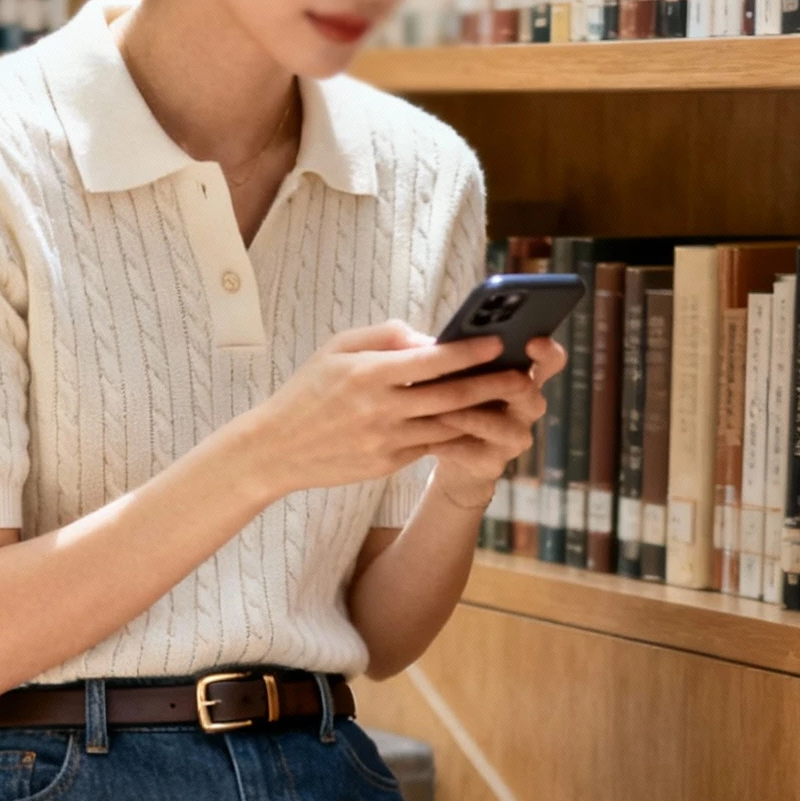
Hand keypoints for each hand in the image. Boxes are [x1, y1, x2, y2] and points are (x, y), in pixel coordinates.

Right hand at [244, 320, 531, 499]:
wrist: (277, 449)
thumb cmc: (308, 391)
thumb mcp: (337, 348)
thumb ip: (384, 336)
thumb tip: (429, 337)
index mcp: (368, 374)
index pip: (431, 361)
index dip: (469, 351)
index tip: (498, 342)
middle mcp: (381, 410)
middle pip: (450, 397)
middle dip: (492, 385)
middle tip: (523, 376)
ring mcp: (387, 441)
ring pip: (448, 426)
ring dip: (482, 414)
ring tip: (509, 401)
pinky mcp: (389, 464)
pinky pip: (432, 446)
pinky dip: (457, 435)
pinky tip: (479, 424)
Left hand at [427, 336, 563, 510]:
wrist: (450, 451)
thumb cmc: (457, 401)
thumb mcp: (460, 374)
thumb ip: (461, 357)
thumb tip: (440, 342)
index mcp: (523, 376)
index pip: (550, 360)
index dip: (546, 352)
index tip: (532, 342)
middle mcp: (527, 406)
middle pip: (529, 392)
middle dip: (499, 384)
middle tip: (471, 380)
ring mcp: (515, 436)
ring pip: (501, 426)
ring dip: (466, 417)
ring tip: (437, 411)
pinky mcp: (494, 462)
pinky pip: (476, 452)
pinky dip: (450, 444)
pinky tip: (430, 439)